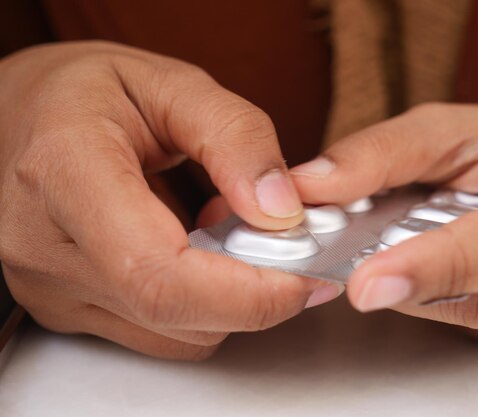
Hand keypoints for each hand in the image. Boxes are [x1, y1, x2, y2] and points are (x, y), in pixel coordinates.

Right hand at [0, 41, 340, 359]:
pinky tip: (201, 256)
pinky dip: (203, 305)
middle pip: (174, 314)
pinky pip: (160, 332)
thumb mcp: (171, 84)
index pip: (158, 273)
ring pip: (176, 333)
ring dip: (229, 298)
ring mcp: (51, 286)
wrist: (21, 116)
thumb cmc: (85, 93)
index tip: (305, 273)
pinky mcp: (67, 307)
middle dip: (255, 293)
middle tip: (287, 245)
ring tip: (230, 236)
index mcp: (65, 170)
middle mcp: (45, 244)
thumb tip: (281, 209)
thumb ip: (236, 138)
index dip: (247, 292)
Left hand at [291, 103, 477, 350]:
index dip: (444, 264)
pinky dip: (445, 303)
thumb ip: (384, 154)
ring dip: (426, 294)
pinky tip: (432, 273)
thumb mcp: (454, 129)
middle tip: (357, 281)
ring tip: (392, 262)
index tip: (369, 282)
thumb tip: (310, 186)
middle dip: (418, 289)